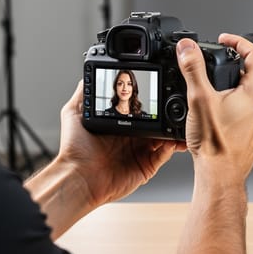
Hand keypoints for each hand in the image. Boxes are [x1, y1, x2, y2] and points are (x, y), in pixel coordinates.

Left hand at [56, 82, 183, 206]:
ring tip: (179, 120)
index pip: (139, 111)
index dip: (150, 103)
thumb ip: (82, 94)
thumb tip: (85, 75)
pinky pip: (165, 154)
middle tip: (173, 104)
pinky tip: (174, 138)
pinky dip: (172, 146)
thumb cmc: (75, 150)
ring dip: (173, 129)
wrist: (79, 177)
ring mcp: (140, 152)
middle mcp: (131, 139)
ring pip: (164, 137)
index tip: (158, 91)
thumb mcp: (73, 114)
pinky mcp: (147, 166)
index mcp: (119, 125)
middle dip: (166, 115)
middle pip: (155, 123)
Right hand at [177, 33, 252, 182]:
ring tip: (215, 95)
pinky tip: (220, 117)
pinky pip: (249, 115)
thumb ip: (193, 68)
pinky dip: (236, 110)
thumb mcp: (199, 99)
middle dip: (232, 69)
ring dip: (235, 91)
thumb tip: (187, 48)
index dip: (238, 42)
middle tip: (215, 69)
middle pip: (252, 76)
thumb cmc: (214, 144)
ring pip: (251, 97)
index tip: (225, 40)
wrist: (220, 176)